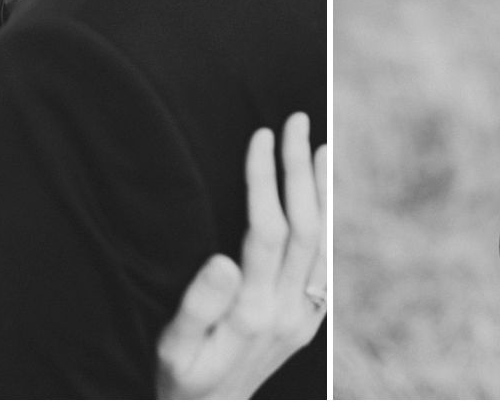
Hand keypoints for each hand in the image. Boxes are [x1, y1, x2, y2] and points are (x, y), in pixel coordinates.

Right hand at [155, 113, 325, 398]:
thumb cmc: (181, 382)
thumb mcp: (174, 350)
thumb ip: (198, 307)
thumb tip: (224, 261)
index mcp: (253, 311)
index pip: (267, 230)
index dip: (264, 179)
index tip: (259, 135)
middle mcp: (288, 311)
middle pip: (304, 226)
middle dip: (298, 168)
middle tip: (294, 120)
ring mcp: (303, 316)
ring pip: (320, 241)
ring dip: (320, 190)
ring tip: (318, 146)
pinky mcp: (307, 321)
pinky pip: (322, 261)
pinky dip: (324, 221)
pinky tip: (319, 198)